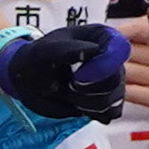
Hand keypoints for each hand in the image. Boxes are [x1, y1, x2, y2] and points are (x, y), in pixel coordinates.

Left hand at [0, 16, 131, 121]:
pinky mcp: (110, 99)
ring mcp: (112, 78)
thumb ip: (69, 50)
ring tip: (69, 93)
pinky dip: (92, 112)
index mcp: (100, 36)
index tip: (78, 77)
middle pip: (116, 79)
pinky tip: (77, 103)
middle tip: (68, 85)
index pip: (119, 49)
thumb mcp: (45, 52)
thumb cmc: (35, 61)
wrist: (30, 80)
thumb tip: (95, 51)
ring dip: (87, 102)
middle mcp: (111, 56)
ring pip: (114, 99)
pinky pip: (112, 112)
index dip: (102, 67)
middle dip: (88, 89)